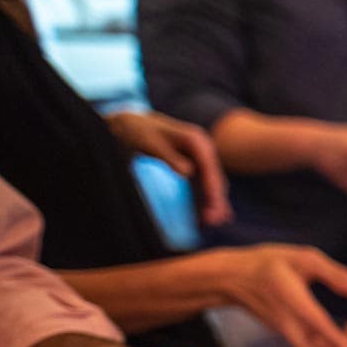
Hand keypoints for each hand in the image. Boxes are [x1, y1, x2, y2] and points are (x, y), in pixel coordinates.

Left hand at [107, 110, 230, 225]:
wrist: (130, 123)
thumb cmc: (138, 130)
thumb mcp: (150, 140)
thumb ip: (169, 156)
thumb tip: (189, 172)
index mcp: (196, 140)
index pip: (209, 168)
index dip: (213, 189)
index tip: (213, 207)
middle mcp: (202, 150)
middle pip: (214, 178)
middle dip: (216, 201)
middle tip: (214, 221)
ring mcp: (198, 160)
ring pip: (210, 185)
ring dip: (213, 204)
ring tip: (214, 223)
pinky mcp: (191, 168)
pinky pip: (200, 187)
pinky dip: (203, 201)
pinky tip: (204, 218)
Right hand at [209, 245, 346, 346]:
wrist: (229, 276)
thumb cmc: (267, 264)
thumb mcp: (304, 259)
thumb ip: (336, 275)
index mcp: (293, 300)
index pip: (319, 326)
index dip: (339, 342)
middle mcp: (288, 322)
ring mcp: (285, 331)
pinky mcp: (285, 333)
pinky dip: (327, 346)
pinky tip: (342, 332)